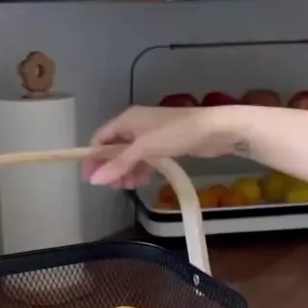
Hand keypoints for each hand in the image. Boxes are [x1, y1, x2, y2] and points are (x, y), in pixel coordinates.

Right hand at [83, 105, 238, 186]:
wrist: (216, 129)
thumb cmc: (178, 133)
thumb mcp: (145, 148)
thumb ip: (120, 164)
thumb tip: (94, 180)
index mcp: (127, 119)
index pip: (101, 138)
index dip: (94, 158)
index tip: (91, 179)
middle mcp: (136, 125)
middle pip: (115, 148)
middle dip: (112, 167)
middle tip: (114, 187)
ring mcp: (151, 135)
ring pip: (131, 155)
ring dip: (127, 171)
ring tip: (130, 186)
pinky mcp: (165, 144)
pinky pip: (145, 158)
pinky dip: (141, 169)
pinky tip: (144, 181)